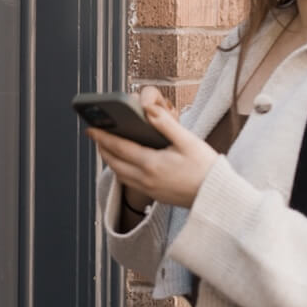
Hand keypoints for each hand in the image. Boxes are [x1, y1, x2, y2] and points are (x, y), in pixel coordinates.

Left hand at [87, 87, 219, 208]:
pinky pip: (130, 182)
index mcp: (152, 164)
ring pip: (120, 174)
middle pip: (114, 163)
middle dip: (102, 148)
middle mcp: (146, 179)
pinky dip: (121, 170)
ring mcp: (150, 189)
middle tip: (95, 135)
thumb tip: (147, 109)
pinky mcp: (155, 195)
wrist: (217, 197)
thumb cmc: (206, 167)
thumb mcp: (188, 140)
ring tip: (107, 146)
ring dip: (110, 160)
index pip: (119, 148)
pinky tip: (125, 162)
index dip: (102, 137)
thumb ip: (165, 123)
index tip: (90, 128)